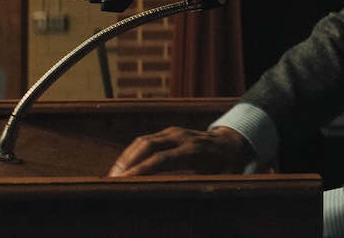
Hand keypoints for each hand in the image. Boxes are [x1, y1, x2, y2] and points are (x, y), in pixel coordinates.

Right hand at [107, 126, 254, 176]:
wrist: (233, 142)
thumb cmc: (227, 166)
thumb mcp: (223, 180)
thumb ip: (209, 190)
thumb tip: (200, 210)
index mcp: (194, 151)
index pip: (163, 158)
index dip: (142, 169)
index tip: (125, 180)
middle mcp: (181, 137)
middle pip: (147, 145)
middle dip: (127, 162)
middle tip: (110, 181)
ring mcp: (173, 132)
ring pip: (142, 141)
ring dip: (125, 158)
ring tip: (112, 176)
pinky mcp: (167, 132)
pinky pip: (145, 140)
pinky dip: (131, 153)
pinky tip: (123, 168)